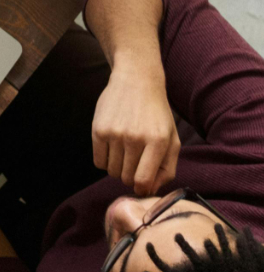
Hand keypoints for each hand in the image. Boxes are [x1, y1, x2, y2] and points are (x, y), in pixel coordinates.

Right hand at [93, 64, 180, 193]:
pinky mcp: (98, 128)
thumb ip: (167, 168)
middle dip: (130, 176)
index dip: (142, 188)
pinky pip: (98, 161)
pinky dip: (105, 160)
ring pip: (112, 171)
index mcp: (158, 142)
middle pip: (126, 177)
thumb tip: (149, 191)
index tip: (141, 185)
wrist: (136, 80)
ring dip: (117, 168)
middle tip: (133, 163)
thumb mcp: (172, 140)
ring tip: (124, 153)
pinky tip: (112, 148)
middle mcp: (135, 138)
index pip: (143, 180)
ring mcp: (115, 133)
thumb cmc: (157, 114)